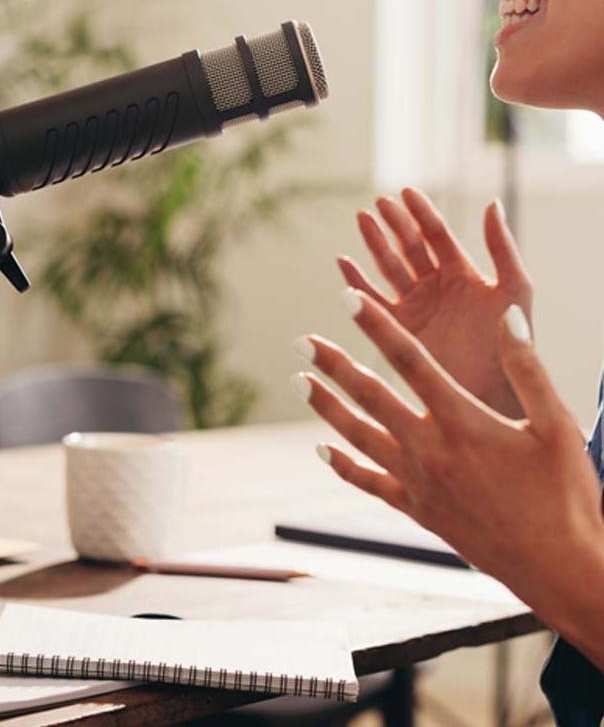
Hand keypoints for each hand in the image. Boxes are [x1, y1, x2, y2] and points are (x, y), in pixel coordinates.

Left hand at [294, 292, 603, 656]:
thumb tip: (508, 316)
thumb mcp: (558, 425)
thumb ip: (527, 369)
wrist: (559, 569)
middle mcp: (430, 448)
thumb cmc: (567, 496)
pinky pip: (370, 482)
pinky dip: (343, 465)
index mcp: (463, 421)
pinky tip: (321, 451)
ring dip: (326, 407)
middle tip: (301, 340)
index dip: (376, 325)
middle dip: (333, 364)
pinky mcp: (418, 510)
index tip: (347, 298)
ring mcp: (418, 482)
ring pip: (359, 435)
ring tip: (299, 382)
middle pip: (370, 395)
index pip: (409, 359)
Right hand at [338, 188, 531, 417]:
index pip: (438, 234)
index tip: (405, 192)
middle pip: (410, 247)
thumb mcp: (514, 289)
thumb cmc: (512, 343)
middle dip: (394, 223)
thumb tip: (491, 203)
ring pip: (389, 268)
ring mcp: (416, 307)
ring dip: (374, 244)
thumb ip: (501, 247)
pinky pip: (373, 301)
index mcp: (464, 274)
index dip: (421, 212)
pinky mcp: (399, 329)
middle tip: (378, 203)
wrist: (493, 391)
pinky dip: (356, 283)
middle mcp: (437, 287)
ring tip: (361, 218)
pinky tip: (344, 263)